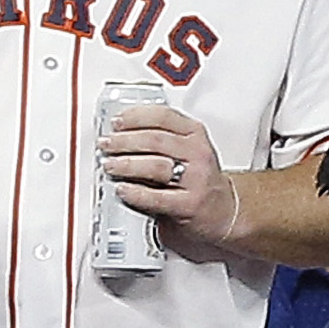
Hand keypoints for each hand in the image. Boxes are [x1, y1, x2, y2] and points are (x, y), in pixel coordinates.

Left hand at [99, 102, 244, 247]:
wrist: (223, 211)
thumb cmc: (198, 179)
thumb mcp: (187, 149)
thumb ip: (161, 138)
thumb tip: (120, 133)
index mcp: (194, 134)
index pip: (163, 116)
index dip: (135, 117)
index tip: (116, 122)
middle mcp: (197, 153)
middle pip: (155, 140)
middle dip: (124, 141)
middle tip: (105, 144)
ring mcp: (196, 179)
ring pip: (155, 165)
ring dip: (127, 164)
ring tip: (109, 165)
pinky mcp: (190, 204)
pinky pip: (157, 197)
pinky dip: (136, 193)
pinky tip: (122, 189)